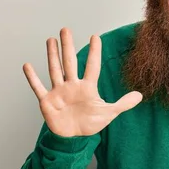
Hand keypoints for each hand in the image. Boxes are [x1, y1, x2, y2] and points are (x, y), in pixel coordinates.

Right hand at [23, 28, 142, 136]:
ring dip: (52, 55)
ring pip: (55, 70)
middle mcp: (72, 86)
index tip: (95, 37)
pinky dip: (32, 78)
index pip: (91, 66)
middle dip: (68, 46)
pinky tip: (28, 65)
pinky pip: (38, 87)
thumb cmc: (90, 124)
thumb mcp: (109, 114)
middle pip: (69, 62)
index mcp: (87, 87)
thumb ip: (123, 104)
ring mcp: (59, 92)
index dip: (93, 52)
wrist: (74, 139)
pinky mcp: (47, 101)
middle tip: (66, 29)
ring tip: (51, 39)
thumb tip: (140, 95)